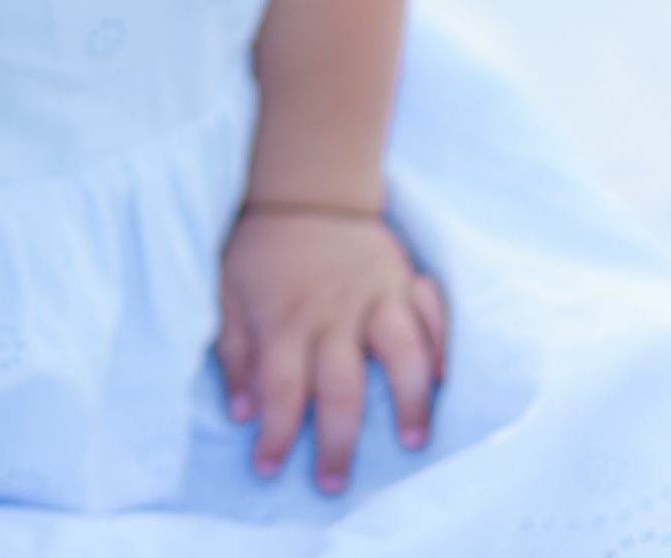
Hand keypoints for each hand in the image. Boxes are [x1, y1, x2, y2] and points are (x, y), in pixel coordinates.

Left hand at [215, 207, 445, 493]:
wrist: (306, 187)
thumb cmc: (261, 246)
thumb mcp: (227, 291)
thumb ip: (233, 348)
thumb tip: (240, 409)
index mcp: (284, 319)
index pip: (278, 389)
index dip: (273, 434)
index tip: (267, 469)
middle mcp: (332, 314)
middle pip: (340, 387)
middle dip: (338, 441)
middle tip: (335, 482)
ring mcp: (375, 295)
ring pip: (400, 353)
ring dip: (408, 399)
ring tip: (412, 441)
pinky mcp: (404, 279)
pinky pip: (432, 314)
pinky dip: (441, 345)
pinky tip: (443, 377)